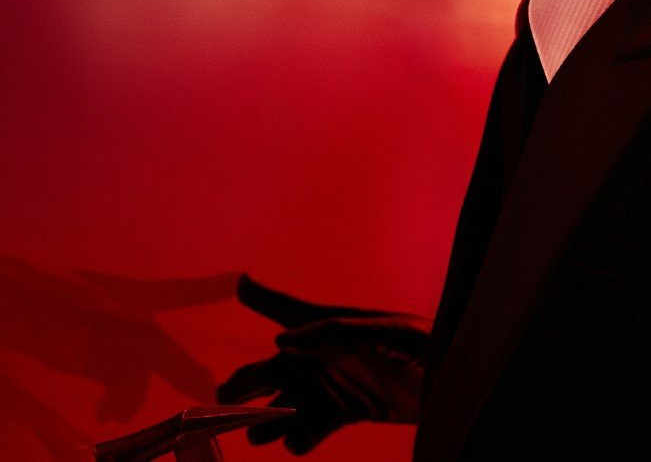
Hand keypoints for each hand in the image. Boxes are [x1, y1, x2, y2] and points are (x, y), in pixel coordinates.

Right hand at [217, 274, 431, 453]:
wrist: (454, 376)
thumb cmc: (420, 342)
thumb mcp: (380, 331)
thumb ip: (332, 334)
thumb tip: (282, 342)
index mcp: (328, 327)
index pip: (287, 311)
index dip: (261, 297)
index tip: (241, 284)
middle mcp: (323, 355)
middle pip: (272, 371)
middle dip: (245, 386)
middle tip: (220, 402)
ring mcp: (333, 384)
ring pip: (286, 404)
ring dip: (267, 420)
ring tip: (254, 434)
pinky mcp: (348, 409)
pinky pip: (313, 426)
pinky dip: (300, 437)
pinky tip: (294, 442)